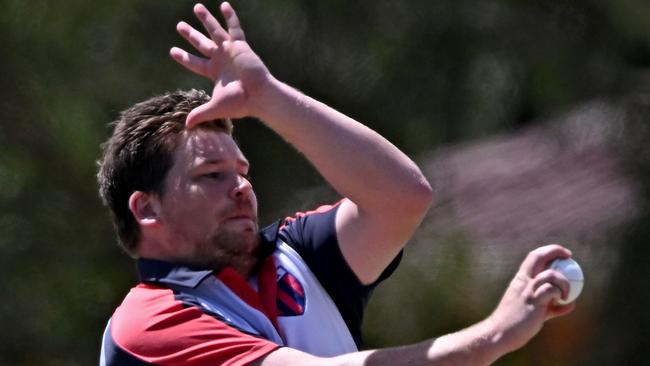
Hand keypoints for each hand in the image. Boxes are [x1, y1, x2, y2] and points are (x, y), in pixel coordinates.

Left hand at [170, 2, 270, 126]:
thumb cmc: (240, 103)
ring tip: (196, 7)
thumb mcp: (216, 108)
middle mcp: (221, 59)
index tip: (173, 51)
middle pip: (202, 44)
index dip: (184, 57)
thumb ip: (201, 114)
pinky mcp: (241, 46)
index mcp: (214, 72)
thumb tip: (186, 126)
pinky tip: (224, 5)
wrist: (259, 96)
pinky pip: (234, 28)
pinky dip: (230, 17)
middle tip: (180, 26)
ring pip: (215, 32)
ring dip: (206, 20)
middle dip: (191, 35)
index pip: (195, 63)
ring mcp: (230, 51)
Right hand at [487, 244, 575, 352]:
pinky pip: (551, 291)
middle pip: (538, 256)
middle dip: (555, 251)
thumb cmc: (514, 323)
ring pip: (550, 274)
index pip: (533, 257)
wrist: (499, 333)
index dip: (549, 251)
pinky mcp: (533, 302)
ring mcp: (528, 291)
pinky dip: (561, 295)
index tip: (562, 254)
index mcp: (520, 279)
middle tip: (568, 255)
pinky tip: (567, 303)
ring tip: (566, 293)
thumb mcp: (533, 310)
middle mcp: (523, 281)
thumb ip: (551, 306)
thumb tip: (570, 304)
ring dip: (564, 281)